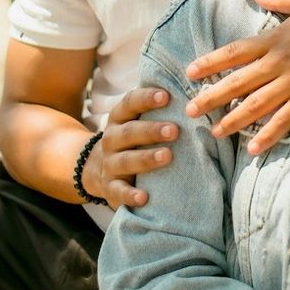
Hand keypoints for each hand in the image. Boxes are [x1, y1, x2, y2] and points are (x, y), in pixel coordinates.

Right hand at [84, 87, 177, 207]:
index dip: (146, 98)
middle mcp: (111, 138)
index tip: (166, 96)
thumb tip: (195, 92)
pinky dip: (130, 195)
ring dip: (146, 158)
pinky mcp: (110, 187)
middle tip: (175, 130)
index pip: (130, 103)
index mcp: (119, 118)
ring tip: (167, 156)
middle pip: (129, 132)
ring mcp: (109, 164)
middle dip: (152, 130)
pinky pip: (119, 191)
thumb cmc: (131, 140)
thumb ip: (157, 109)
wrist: (95, 169)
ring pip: (126, 160)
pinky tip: (144, 197)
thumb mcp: (135, 121)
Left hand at [184, 0, 289, 152]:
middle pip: (237, 81)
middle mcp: (280, 61)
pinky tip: (254, 147)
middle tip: (191, 111)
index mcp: (276, 38)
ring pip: (256, 104)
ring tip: (216, 132)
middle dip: (211, 97)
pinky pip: (285, 119)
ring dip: (233, 120)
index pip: (235, 52)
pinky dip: (268, 135)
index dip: (210, 62)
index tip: (190, 73)